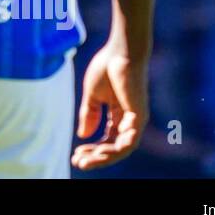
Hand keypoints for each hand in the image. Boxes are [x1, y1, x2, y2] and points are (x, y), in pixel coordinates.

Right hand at [72, 38, 148, 170]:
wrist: (121, 51)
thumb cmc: (108, 67)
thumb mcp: (92, 95)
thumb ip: (89, 114)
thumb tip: (83, 135)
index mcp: (119, 115)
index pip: (107, 139)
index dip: (92, 148)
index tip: (75, 154)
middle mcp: (129, 121)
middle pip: (114, 148)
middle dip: (95, 157)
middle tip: (77, 162)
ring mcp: (136, 120)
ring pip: (122, 149)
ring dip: (103, 157)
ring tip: (85, 160)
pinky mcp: (138, 116)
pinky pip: (129, 141)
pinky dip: (115, 149)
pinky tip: (99, 149)